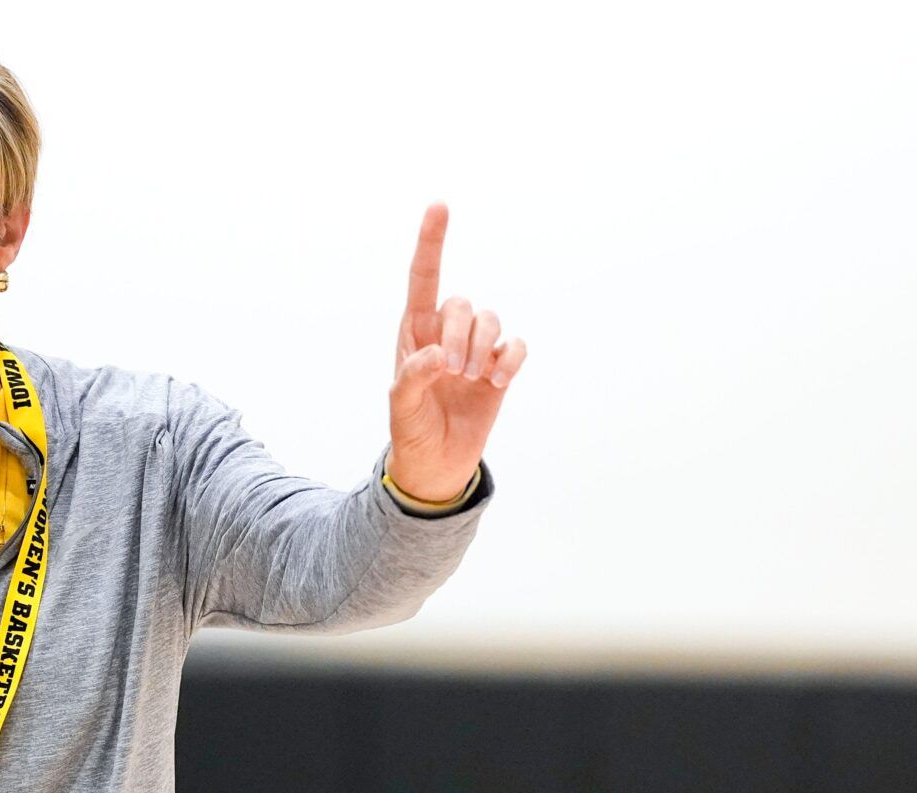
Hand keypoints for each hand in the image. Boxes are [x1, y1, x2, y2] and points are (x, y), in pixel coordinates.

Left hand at [386, 201, 526, 501]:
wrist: (436, 463)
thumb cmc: (411, 429)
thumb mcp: (401, 405)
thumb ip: (413, 376)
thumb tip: (438, 355)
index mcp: (414, 332)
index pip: (423, 279)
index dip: (431, 242)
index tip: (439, 205)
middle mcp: (446, 334)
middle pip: (461, 304)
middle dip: (459, 334)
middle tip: (451, 371)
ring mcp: (475, 351)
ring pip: (490, 319)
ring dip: (482, 346)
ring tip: (472, 379)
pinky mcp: (499, 369)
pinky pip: (515, 346)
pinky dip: (511, 359)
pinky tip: (497, 382)